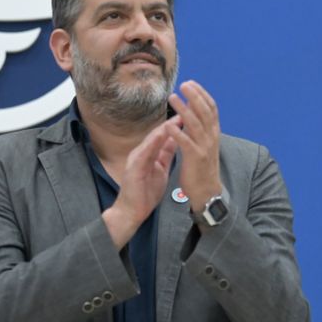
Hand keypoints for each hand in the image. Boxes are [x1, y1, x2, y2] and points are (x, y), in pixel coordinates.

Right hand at [103, 120, 177, 248]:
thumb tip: (176, 139)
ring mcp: (136, 158)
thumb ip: (166, 154)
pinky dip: (153, 143)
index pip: (164, 136)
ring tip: (176, 118)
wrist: (131, 212)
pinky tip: (161, 136)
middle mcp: (142, 152)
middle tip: (185, 110)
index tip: (190, 115)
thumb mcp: (161, 169)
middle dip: (172, 122)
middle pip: (158, 133)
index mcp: (149, 153)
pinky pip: (144, 152)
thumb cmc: (145, 193)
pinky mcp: (133, 167)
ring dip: (164, 128)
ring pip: (151, 140)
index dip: (177, 125)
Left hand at [167, 80, 221, 212]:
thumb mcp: (205, 144)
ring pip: (195, 124)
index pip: (211, 108)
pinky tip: (168, 124)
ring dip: (183, 109)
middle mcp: (211, 137)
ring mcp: (204, 147)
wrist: (207, 191)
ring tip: (172, 98)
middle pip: (204, 111)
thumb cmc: (202, 167)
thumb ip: (200, 128)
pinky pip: (186, 143)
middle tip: (183, 84)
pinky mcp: (195, 158)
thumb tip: (194, 112)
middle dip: (194, 96)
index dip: (201, 94)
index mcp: (213, 133)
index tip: (191, 84)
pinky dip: (177, 132)